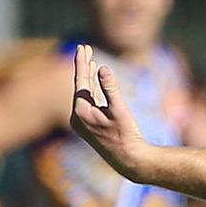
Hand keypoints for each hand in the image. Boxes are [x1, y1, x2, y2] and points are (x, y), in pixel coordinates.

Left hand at [69, 44, 151, 181]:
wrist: (128, 160)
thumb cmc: (126, 136)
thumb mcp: (120, 110)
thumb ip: (110, 88)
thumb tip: (103, 69)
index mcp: (81, 112)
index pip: (80, 81)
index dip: (82, 62)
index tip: (82, 47)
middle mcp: (77, 116)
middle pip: (79, 85)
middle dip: (84, 66)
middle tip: (85, 47)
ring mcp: (81, 122)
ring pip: (83, 93)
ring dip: (88, 77)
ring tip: (90, 60)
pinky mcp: (88, 125)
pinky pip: (87, 101)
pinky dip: (91, 89)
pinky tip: (94, 81)